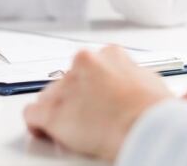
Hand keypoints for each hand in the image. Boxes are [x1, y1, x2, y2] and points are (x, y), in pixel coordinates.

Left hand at [24, 46, 172, 160]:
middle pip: (69, 80)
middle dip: (76, 97)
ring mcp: (66, 86)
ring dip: (59, 110)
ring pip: (50, 96)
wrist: (147, 128)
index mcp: (110, 54)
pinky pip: (33, 114)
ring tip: (73, 129)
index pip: (91, 66)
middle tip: (88, 117)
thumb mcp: (152, 81)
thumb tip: (136, 84)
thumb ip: (134, 76)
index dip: (93, 86)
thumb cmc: (154, 111)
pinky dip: (38, 124)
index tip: (96, 98)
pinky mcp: (52, 111)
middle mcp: (84, 63)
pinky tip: (46, 132)